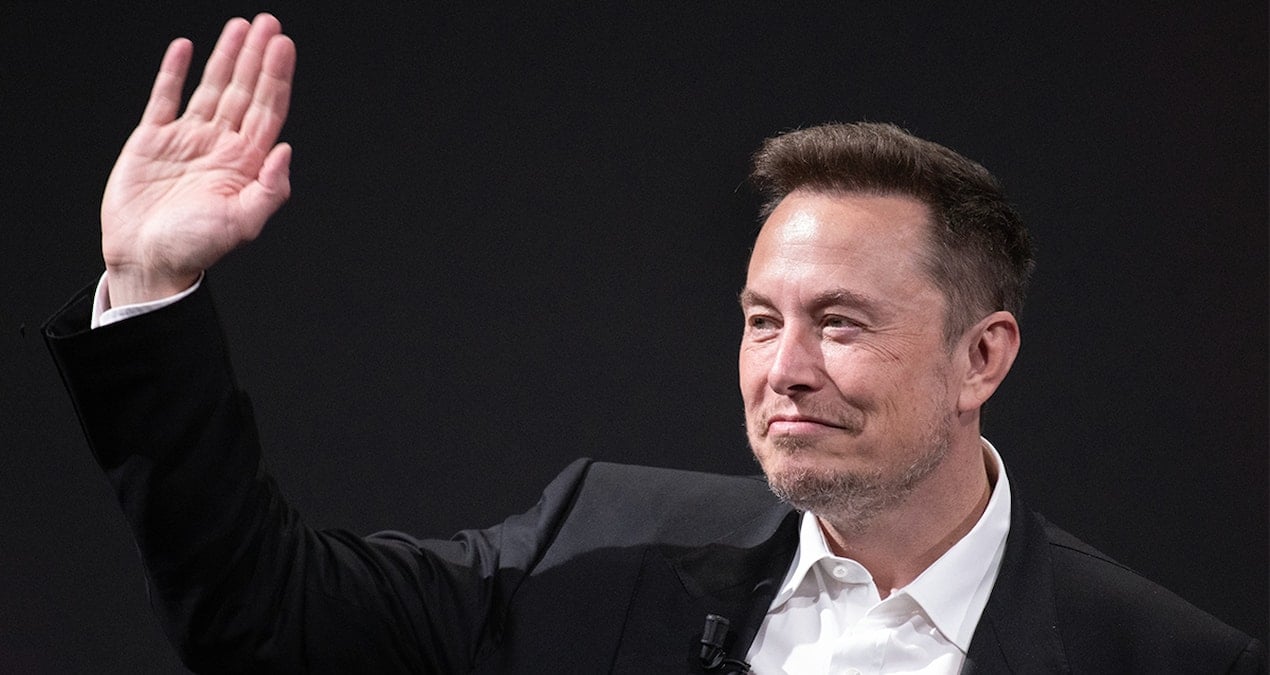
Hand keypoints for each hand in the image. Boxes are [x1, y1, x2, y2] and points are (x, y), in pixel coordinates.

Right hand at [100, 14, 295, 305]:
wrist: (146, 261)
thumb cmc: (195, 249)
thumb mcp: (243, 225)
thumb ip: (270, 190)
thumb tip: (286, 149)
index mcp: (246, 163)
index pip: (267, 109)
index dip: (276, 77)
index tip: (283, 45)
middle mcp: (221, 146)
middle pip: (244, 91)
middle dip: (256, 57)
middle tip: (268, 23)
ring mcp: (188, 140)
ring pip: (211, 87)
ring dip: (225, 57)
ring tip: (239, 26)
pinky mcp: (153, 139)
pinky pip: (165, 98)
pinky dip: (174, 72)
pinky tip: (185, 48)